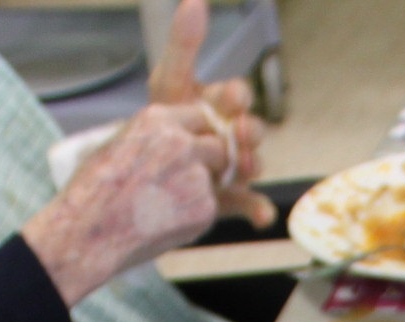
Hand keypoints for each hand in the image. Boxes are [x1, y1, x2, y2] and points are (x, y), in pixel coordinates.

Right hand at [21, 104, 224, 302]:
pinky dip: (193, 216)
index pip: (201, 117)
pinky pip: (208, 208)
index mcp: (158, 119)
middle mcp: (181, 142)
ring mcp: (196, 175)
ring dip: (198, 191)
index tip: (192, 151)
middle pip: (217, 146)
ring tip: (162, 207)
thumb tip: (178, 138)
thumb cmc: (94, 190)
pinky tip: (163, 223)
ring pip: (214, 180)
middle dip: (209, 163)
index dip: (198, 136)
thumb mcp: (119, 143)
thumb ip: (155, 138)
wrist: (89, 231)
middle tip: (185, 183)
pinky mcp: (204, 207)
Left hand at [150, 1, 276, 224]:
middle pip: (251, 130)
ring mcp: (232, 167)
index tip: (231, 96)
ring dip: (251, 165)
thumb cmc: (163, 118)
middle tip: (241, 132)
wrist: (142, 167)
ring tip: (242, 167)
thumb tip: (194, 0)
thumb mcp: (169, 80)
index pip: (236, 95)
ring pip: (252, 165)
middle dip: (249, 131)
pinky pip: (249, 204)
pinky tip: (262, 216)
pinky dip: (259, 210)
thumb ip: (184, 44)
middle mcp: (232, 135)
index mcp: (220, 104)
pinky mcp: (228, 197)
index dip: (236, 95)